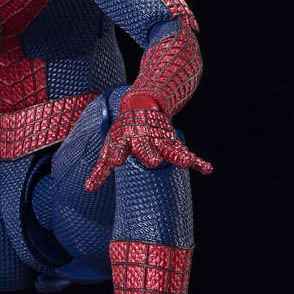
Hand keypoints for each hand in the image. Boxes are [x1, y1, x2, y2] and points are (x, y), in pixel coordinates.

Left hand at [85, 106, 212, 190]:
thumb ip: (101, 169)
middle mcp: (143, 140)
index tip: (116, 163)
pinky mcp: (172, 142)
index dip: (117, 155)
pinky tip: (206, 169)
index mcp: (124, 141)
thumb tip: (88, 189)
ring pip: (169, 149)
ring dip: (177, 156)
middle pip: (146, 148)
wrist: (141, 105)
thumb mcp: (110, 147)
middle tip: (153, 163)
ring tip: (187, 163)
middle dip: (149, 155)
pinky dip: (197, 161)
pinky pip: (186, 152)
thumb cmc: (123, 133)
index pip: (119, 149)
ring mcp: (159, 140)